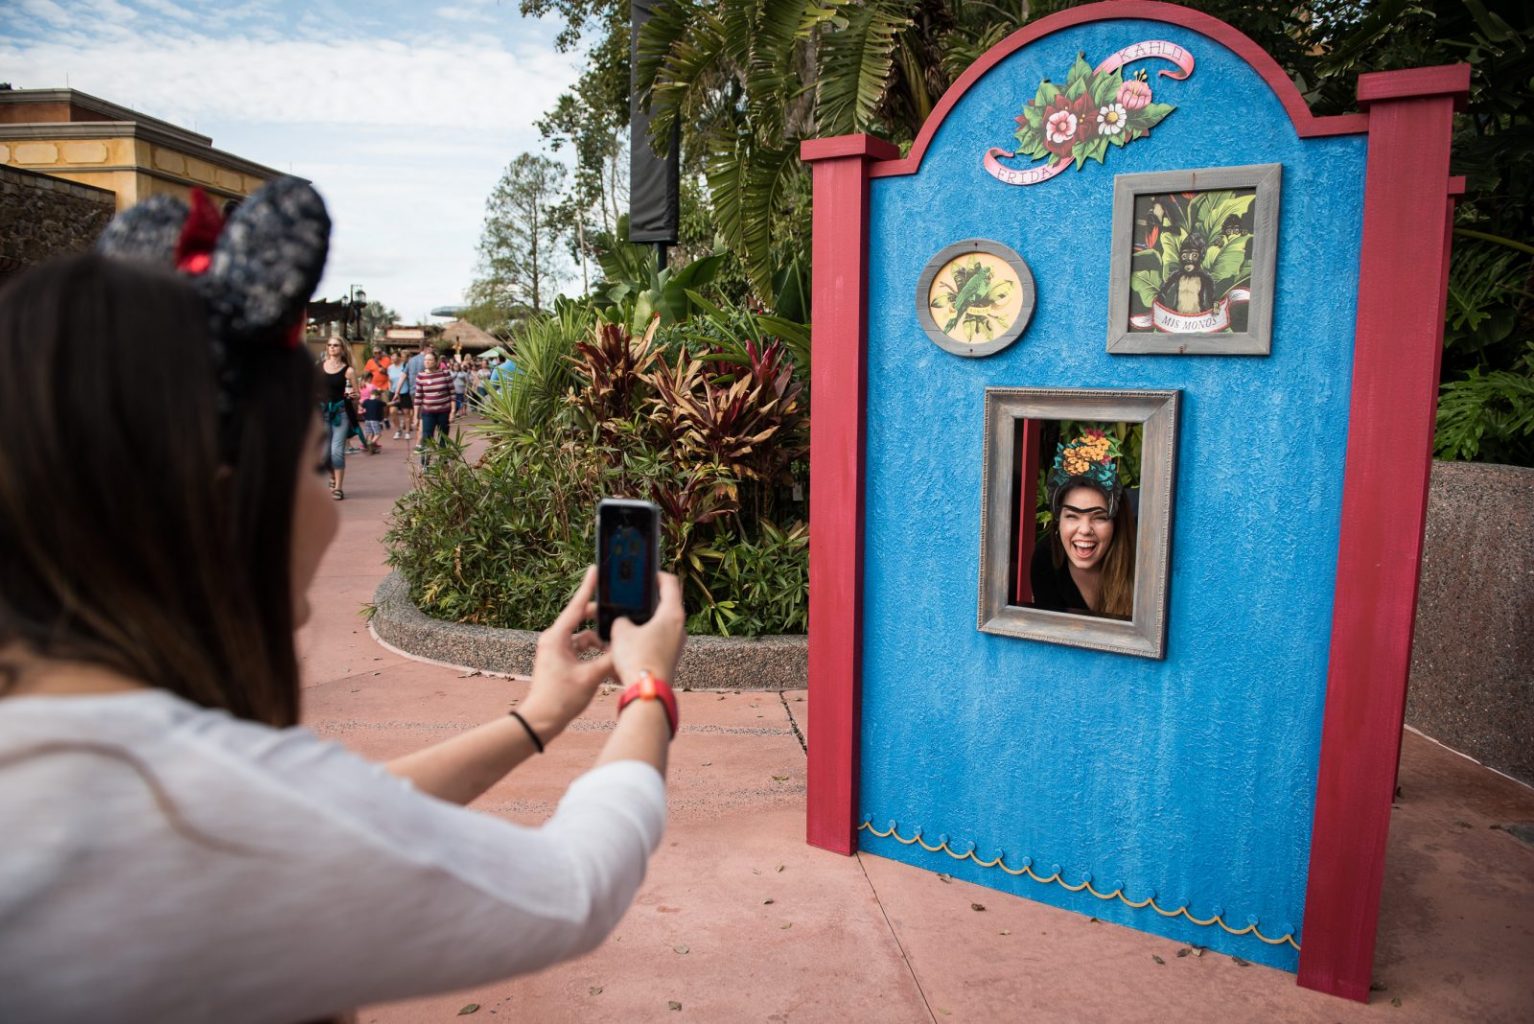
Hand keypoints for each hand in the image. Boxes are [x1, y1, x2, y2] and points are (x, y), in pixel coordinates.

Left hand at [519, 567, 612, 739]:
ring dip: (599, 641)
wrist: (540, 721)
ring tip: (616, 647)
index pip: (576, 607)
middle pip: (581, 620)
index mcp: (557, 638)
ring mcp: (556, 650)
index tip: (595, 570)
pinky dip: (593, 652)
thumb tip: (624, 648)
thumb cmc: (560, 699)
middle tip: (617, 615)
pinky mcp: (559, 661)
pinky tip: (607, 661)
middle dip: (600, 620)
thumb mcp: (590, 678)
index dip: (587, 587)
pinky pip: (580, 649)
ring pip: (583, 636)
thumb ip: (609, 660)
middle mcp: (554, 640)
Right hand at [610, 572, 685, 685]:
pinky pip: (656, 641)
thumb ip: (620, 619)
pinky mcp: (669, 658)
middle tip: (631, 596)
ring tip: (625, 621)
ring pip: (660, 625)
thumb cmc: (637, 658)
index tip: (646, 572)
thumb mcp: (620, 631)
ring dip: (644, 621)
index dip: (656, 574)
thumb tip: (623, 621)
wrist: (646, 693)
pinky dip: (644, 638)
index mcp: (673, 614)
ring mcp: (676, 644)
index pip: (669, 583)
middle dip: (647, 600)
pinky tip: (627, 643)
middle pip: (665, 604)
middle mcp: (680, 627)